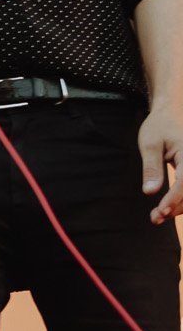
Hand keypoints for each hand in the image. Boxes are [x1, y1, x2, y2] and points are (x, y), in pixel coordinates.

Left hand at [140, 103, 182, 222]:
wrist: (172, 112)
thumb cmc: (160, 126)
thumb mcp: (150, 143)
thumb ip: (151, 167)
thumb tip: (150, 192)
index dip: (174, 199)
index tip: (160, 211)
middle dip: (177, 207)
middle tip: (155, 218)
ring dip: (180, 206)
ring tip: (157, 216)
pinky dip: (182, 200)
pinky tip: (167, 208)